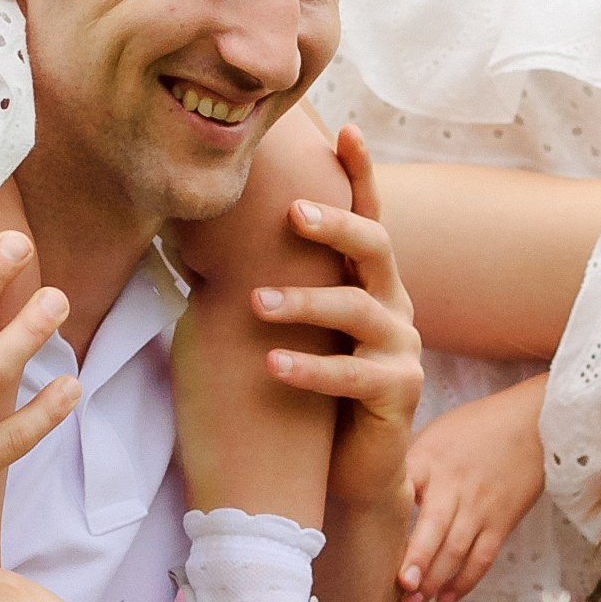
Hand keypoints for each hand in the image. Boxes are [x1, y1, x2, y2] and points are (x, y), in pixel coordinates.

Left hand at [251, 123, 423, 521]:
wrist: (350, 472)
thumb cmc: (313, 393)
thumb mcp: (297, 332)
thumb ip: (274, 286)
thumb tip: (198, 244)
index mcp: (369, 283)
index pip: (369, 216)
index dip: (361, 172)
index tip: (343, 129)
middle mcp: (394, 306)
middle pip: (377, 247)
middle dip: (336, 226)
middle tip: (293, 214)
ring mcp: (402, 348)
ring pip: (359, 309)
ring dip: (305, 302)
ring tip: (258, 303)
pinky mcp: (400, 392)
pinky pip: (355, 373)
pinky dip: (311, 367)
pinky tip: (272, 364)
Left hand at [398, 377, 547, 601]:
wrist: (534, 424)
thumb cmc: (476, 427)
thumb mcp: (435, 433)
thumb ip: (410, 464)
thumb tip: (378, 491)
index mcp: (429, 459)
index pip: (405, 489)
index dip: (391, 517)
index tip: (375, 543)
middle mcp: (453, 485)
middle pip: (434, 528)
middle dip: (417, 561)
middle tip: (402, 589)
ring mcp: (480, 506)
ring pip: (457, 549)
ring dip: (436, 580)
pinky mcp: (502, 521)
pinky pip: (483, 557)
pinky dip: (466, 580)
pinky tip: (447, 598)